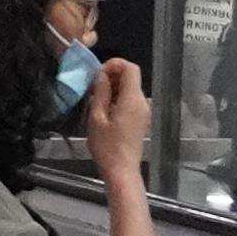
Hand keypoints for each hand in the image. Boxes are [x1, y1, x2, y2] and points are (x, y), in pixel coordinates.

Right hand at [79, 53, 152, 176]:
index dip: (114, 64)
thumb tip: (101, 75)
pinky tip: (104, 111)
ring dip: (113, 88)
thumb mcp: (97, 117)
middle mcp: (142, 102)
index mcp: (132, 99)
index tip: (98, 74)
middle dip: (112, 76)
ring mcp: (143, 111)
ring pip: (130, 89)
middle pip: (131, 77)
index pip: (130, 68)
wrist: (121, 170)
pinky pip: (130, 100)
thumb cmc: (107, 146)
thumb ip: (100, 92)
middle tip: (93, 88)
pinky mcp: (141, 119)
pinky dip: (118, 98)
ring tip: (95, 100)